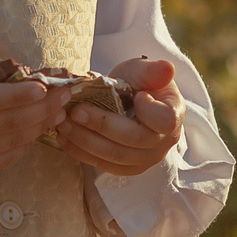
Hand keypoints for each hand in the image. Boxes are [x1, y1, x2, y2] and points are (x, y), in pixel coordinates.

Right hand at [0, 27, 67, 178]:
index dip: (19, 95)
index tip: (44, 86)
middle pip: (9, 121)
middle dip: (42, 108)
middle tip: (65, 94)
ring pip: (12, 140)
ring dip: (39, 126)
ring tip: (60, 110)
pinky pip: (4, 158)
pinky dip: (24, 146)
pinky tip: (39, 131)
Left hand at [53, 56, 183, 176]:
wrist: (129, 100)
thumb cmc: (139, 83)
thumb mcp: (143, 70)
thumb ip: (152, 70)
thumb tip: (168, 68)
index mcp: (173, 116)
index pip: (165, 121)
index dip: (148, 111)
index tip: (134, 96)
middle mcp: (163, 143)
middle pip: (133, 140)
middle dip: (102, 125)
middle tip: (76, 111)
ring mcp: (145, 159)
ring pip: (114, 156)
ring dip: (86, 141)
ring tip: (64, 124)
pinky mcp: (126, 168)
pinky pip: (103, 165)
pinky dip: (81, 153)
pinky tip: (64, 139)